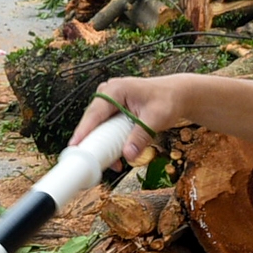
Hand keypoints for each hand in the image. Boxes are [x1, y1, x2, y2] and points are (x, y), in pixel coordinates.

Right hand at [67, 76, 189, 165]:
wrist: (178, 94)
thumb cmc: (168, 100)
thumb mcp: (156, 119)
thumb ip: (141, 137)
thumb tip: (128, 155)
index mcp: (116, 89)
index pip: (95, 112)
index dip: (84, 130)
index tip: (75, 146)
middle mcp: (109, 92)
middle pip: (93, 120)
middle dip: (93, 142)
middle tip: (91, 162)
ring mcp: (110, 100)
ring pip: (98, 125)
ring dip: (102, 144)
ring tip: (111, 163)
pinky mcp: (114, 109)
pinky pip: (106, 126)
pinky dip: (109, 141)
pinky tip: (116, 157)